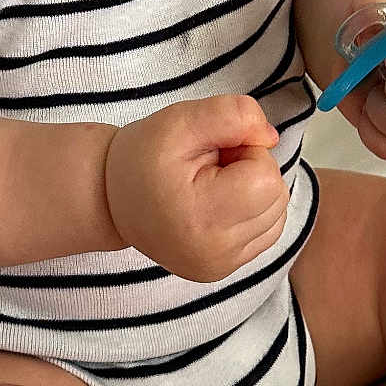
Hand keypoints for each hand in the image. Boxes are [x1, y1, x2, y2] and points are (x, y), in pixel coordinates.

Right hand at [104, 96, 289, 281]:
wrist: (108, 198)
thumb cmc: (143, 156)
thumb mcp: (181, 119)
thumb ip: (233, 115)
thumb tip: (271, 138)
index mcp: (201, 218)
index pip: (266, 178)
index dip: (247, 152)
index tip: (213, 151)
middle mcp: (214, 253)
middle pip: (276, 197)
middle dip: (252, 171)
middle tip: (211, 166)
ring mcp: (219, 267)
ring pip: (276, 215)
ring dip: (254, 191)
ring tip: (213, 184)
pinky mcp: (222, 270)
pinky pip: (265, 232)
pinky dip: (252, 211)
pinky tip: (219, 202)